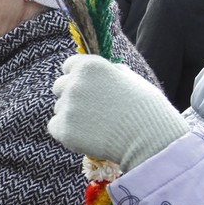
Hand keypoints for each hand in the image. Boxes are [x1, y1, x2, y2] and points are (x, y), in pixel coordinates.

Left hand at [48, 55, 188, 170]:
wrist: (148, 138)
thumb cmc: (146, 108)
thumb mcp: (132, 79)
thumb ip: (111, 71)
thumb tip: (104, 69)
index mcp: (89, 66)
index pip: (69, 65)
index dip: (78, 77)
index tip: (88, 88)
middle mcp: (74, 83)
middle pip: (59, 87)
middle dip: (72, 96)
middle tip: (93, 110)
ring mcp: (67, 106)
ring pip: (59, 109)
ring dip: (72, 115)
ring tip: (97, 126)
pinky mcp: (63, 129)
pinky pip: (55, 127)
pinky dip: (67, 132)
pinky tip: (87, 136)